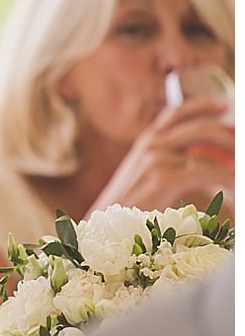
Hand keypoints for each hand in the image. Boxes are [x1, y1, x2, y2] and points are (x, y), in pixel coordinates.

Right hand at [90, 97, 233, 216]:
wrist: (104, 228)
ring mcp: (156, 158)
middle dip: (229, 136)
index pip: (176, 113)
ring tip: (242, 172)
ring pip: (208, 143)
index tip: (223, 108)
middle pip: (200, 126)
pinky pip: (209, 171)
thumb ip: (166, 165)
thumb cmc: (126, 209)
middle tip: (242, 149)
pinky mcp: (163, 178)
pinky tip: (236, 190)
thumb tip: (198, 164)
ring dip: (234, 156)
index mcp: (145, 143)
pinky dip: (228, 179)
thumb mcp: (143, 179)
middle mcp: (151, 144)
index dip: (202, 107)